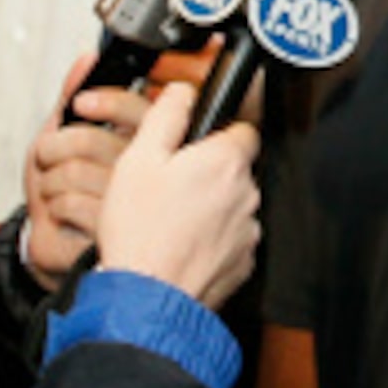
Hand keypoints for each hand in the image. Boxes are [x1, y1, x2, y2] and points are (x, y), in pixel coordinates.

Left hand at [21, 55, 149, 286]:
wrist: (56, 243)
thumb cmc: (64, 190)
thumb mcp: (63, 136)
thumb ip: (75, 95)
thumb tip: (87, 60)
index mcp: (138, 145)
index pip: (136, 112)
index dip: (108, 102)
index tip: (80, 104)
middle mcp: (140, 175)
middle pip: (90, 141)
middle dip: (52, 148)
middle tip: (47, 158)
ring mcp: (129, 206)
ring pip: (74, 171)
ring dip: (48, 182)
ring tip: (52, 190)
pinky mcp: (114, 233)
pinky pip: (71, 203)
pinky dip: (53, 207)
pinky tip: (61, 214)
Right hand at [94, 83, 260, 311]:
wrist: (146, 295)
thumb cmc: (140, 231)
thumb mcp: (139, 158)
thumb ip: (167, 115)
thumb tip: (182, 92)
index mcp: (225, 161)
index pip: (242, 129)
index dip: (216, 132)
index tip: (194, 144)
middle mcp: (246, 194)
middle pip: (236, 169)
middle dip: (208, 172)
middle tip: (170, 185)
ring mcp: (247, 232)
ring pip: (233, 205)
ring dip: (211, 207)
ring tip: (171, 219)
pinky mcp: (243, 263)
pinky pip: (230, 240)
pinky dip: (211, 240)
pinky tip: (181, 243)